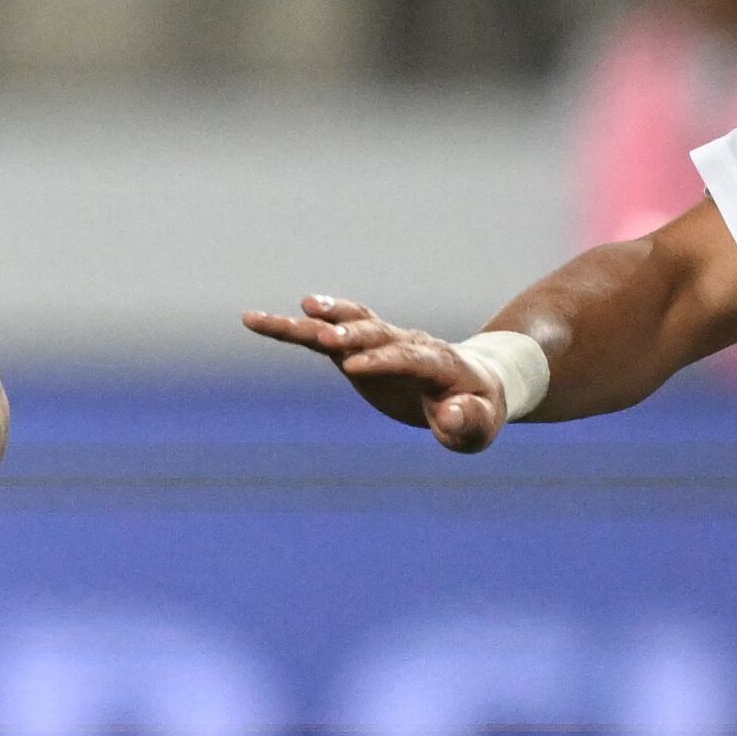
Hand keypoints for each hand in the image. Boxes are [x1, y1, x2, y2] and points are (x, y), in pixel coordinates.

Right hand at [242, 293, 516, 452]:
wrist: (469, 384)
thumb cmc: (476, 408)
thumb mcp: (480, 425)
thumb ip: (468, 422)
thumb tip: (451, 413)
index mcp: (437, 363)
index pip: (409, 357)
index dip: (383, 361)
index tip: (355, 368)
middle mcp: (406, 343)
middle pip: (377, 333)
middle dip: (352, 335)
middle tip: (326, 338)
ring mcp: (379, 342)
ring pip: (348, 323)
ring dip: (325, 318)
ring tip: (300, 311)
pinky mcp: (355, 348)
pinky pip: (321, 335)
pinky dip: (292, 327)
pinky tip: (256, 320)